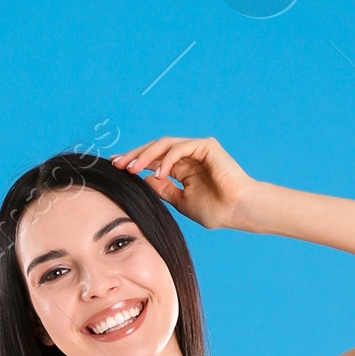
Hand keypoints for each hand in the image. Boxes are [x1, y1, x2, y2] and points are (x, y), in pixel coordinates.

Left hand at [111, 136, 257, 229]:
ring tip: (132, 169)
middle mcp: (188, 156)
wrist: (238, 211)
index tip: (116, 168)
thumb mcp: (180, 201)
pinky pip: (180, 148)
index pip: (153, 160)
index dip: (135, 162)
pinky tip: (158, 173)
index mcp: (182, 168)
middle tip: (117, 164)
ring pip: (164, 144)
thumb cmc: (215, 210)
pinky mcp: (206, 146)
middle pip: (155, 149)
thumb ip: (162, 189)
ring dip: (145, 155)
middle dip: (134, 155)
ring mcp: (197, 149)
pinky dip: (167, 159)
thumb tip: (143, 180)